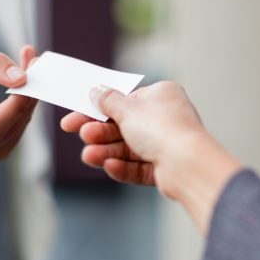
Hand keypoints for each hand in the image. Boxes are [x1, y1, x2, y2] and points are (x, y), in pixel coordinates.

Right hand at [0, 46, 38, 171]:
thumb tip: (21, 79)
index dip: (14, 108)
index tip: (29, 81)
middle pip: (6, 131)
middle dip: (25, 100)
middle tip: (35, 67)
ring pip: (16, 130)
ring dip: (28, 101)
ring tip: (29, 69)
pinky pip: (19, 129)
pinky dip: (26, 108)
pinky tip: (24, 89)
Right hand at [61, 81, 241, 232]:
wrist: (188, 163)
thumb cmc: (162, 128)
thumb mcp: (128, 108)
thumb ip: (108, 101)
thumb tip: (96, 91)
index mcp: (161, 96)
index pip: (123, 102)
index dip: (96, 111)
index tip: (72, 121)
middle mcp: (165, 118)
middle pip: (124, 127)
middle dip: (101, 134)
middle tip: (83, 136)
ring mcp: (166, 144)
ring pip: (128, 149)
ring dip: (107, 152)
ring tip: (89, 156)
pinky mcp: (165, 168)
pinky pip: (138, 167)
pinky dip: (123, 167)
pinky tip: (110, 166)